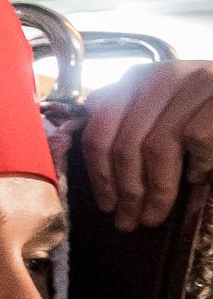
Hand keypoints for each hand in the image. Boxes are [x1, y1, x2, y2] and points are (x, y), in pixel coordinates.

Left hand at [76, 59, 212, 229]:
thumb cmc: (204, 113)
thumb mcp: (162, 111)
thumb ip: (128, 121)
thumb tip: (97, 162)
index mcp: (137, 79)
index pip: (99, 130)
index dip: (99, 174)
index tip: (106, 205)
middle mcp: (161, 76)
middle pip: (125, 144)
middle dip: (126, 192)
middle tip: (129, 222)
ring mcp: (194, 83)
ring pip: (157, 147)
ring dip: (157, 191)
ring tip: (154, 216)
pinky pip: (196, 141)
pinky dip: (196, 165)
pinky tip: (197, 178)